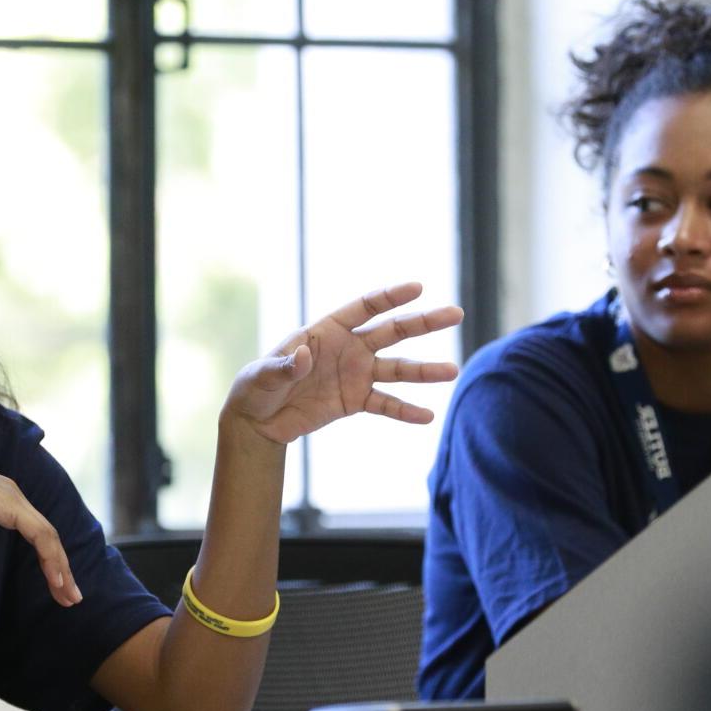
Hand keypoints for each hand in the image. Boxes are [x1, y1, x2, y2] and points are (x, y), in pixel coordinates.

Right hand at [0, 447, 81, 605]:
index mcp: (0, 500)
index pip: (34, 532)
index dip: (48, 560)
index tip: (58, 587)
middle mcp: (11, 496)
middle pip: (46, 536)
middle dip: (61, 568)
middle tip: (71, 598)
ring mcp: (12, 498)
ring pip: (47, 536)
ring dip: (60, 567)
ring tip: (68, 596)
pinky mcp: (9, 503)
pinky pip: (38, 533)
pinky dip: (50, 556)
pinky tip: (56, 579)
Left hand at [226, 282, 463, 445]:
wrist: (258, 421)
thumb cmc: (255, 388)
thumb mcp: (262, 376)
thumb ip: (285, 366)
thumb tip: (305, 356)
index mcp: (326, 330)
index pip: (364, 308)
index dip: (390, 297)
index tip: (418, 288)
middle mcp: (348, 348)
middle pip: (392, 331)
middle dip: (423, 322)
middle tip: (455, 314)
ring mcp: (356, 374)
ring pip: (397, 369)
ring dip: (424, 371)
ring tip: (452, 371)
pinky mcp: (356, 401)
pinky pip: (386, 404)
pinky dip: (405, 411)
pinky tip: (427, 416)